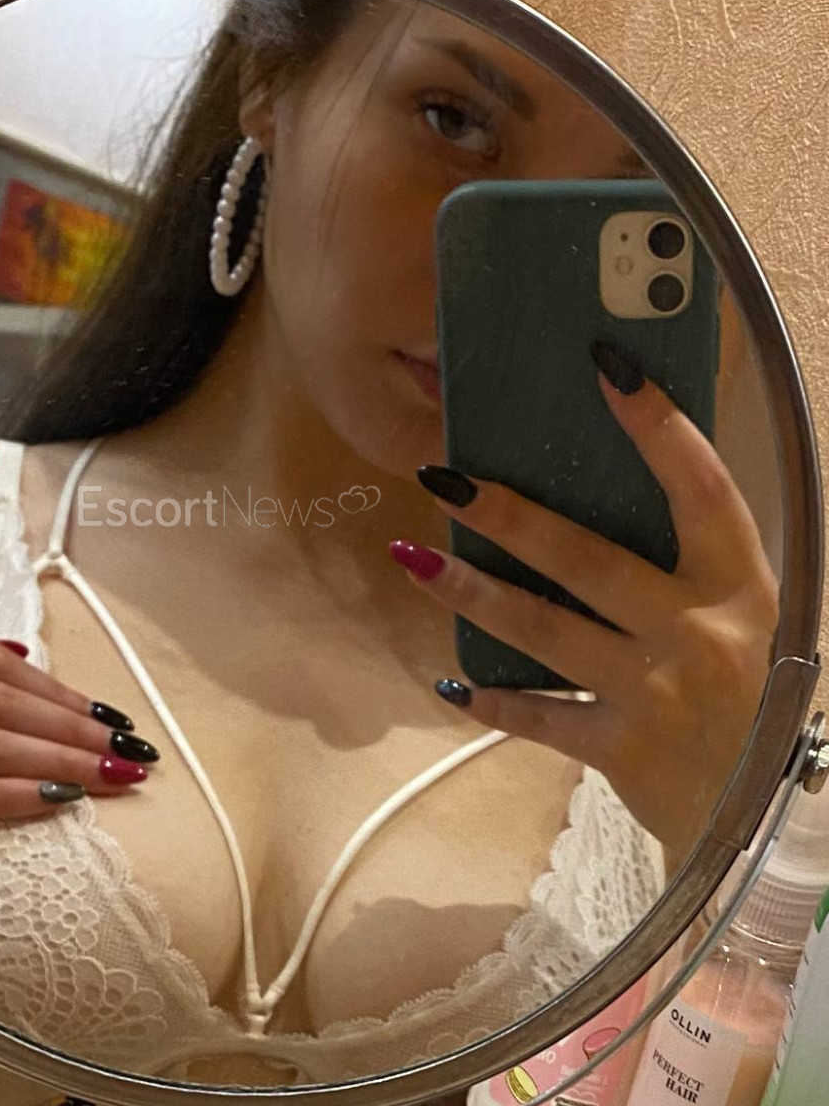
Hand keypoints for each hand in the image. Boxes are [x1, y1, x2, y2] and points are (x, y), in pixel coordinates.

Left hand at [391, 349, 778, 863]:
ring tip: (414, 557)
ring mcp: (656, 693)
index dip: (658, 426)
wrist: (767, 811)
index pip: (701, 488)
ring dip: (471, 593)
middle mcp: (699, 632)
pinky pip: (538, 716)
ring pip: (544, 630)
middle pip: (586, 558)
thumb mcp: (742, 616)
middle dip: (508, 516)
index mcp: (740, 585)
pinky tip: (448, 681)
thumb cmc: (748, 694)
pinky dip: (491, 700)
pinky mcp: (620, 748)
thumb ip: (686, 563)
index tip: (606, 368)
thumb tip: (602, 487)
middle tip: (443, 479)